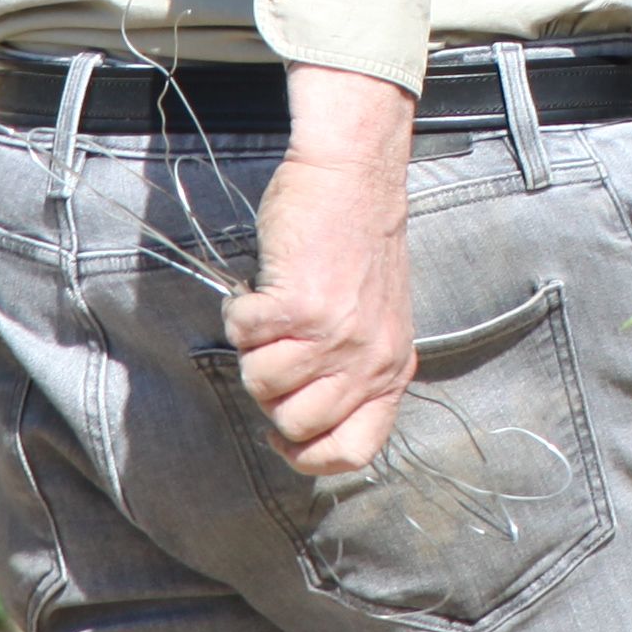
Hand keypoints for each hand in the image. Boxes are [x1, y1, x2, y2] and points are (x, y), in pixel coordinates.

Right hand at [226, 69, 417, 477]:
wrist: (354, 175)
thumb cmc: (356, 244)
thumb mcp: (376, 320)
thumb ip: (354, 370)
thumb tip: (302, 423)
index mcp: (392, 367)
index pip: (354, 450)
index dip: (309, 455)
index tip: (284, 432)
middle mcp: (369, 358)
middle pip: (295, 425)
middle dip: (270, 392)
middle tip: (278, 346)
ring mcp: (335, 335)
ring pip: (261, 385)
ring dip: (254, 348)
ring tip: (273, 310)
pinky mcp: (298, 305)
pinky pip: (242, 337)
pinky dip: (240, 311)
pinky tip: (261, 287)